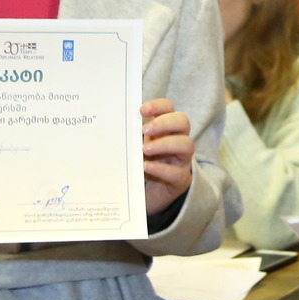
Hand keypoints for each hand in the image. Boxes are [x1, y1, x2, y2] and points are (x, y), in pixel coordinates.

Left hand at [140, 98, 193, 215]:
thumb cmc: (140, 163)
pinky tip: (146, 167)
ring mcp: (181, 159)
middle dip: (164, 123)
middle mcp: (177, 139)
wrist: (147, 193)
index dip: (158, 106)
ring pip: (186, 145)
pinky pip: (177, 172)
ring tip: (145, 150)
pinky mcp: (180, 179)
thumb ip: (129, 135)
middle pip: (182, 122)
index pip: (168, 108)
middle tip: (145, 130)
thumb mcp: (135, 146)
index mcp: (165, 127)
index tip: (142, 110)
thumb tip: (112, 123)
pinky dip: (162, 169)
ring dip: (165, 144)